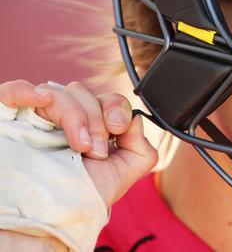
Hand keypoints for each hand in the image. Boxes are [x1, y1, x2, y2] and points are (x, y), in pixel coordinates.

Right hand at [0, 79, 157, 207]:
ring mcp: (37, 117)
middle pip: (85, 92)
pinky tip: (41, 98)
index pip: (105, 99)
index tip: (118, 130)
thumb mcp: (122, 175)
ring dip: (75, 117)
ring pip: (60, 92)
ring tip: (78, 148)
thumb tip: (136, 120)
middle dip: (98, 119)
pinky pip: (14, 91)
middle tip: (95, 150)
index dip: (117, 109)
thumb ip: (141, 148)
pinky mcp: (10, 119)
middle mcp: (63, 119)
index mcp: (89, 127)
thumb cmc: (80, 196)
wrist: (49, 218)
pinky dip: (28, 90)